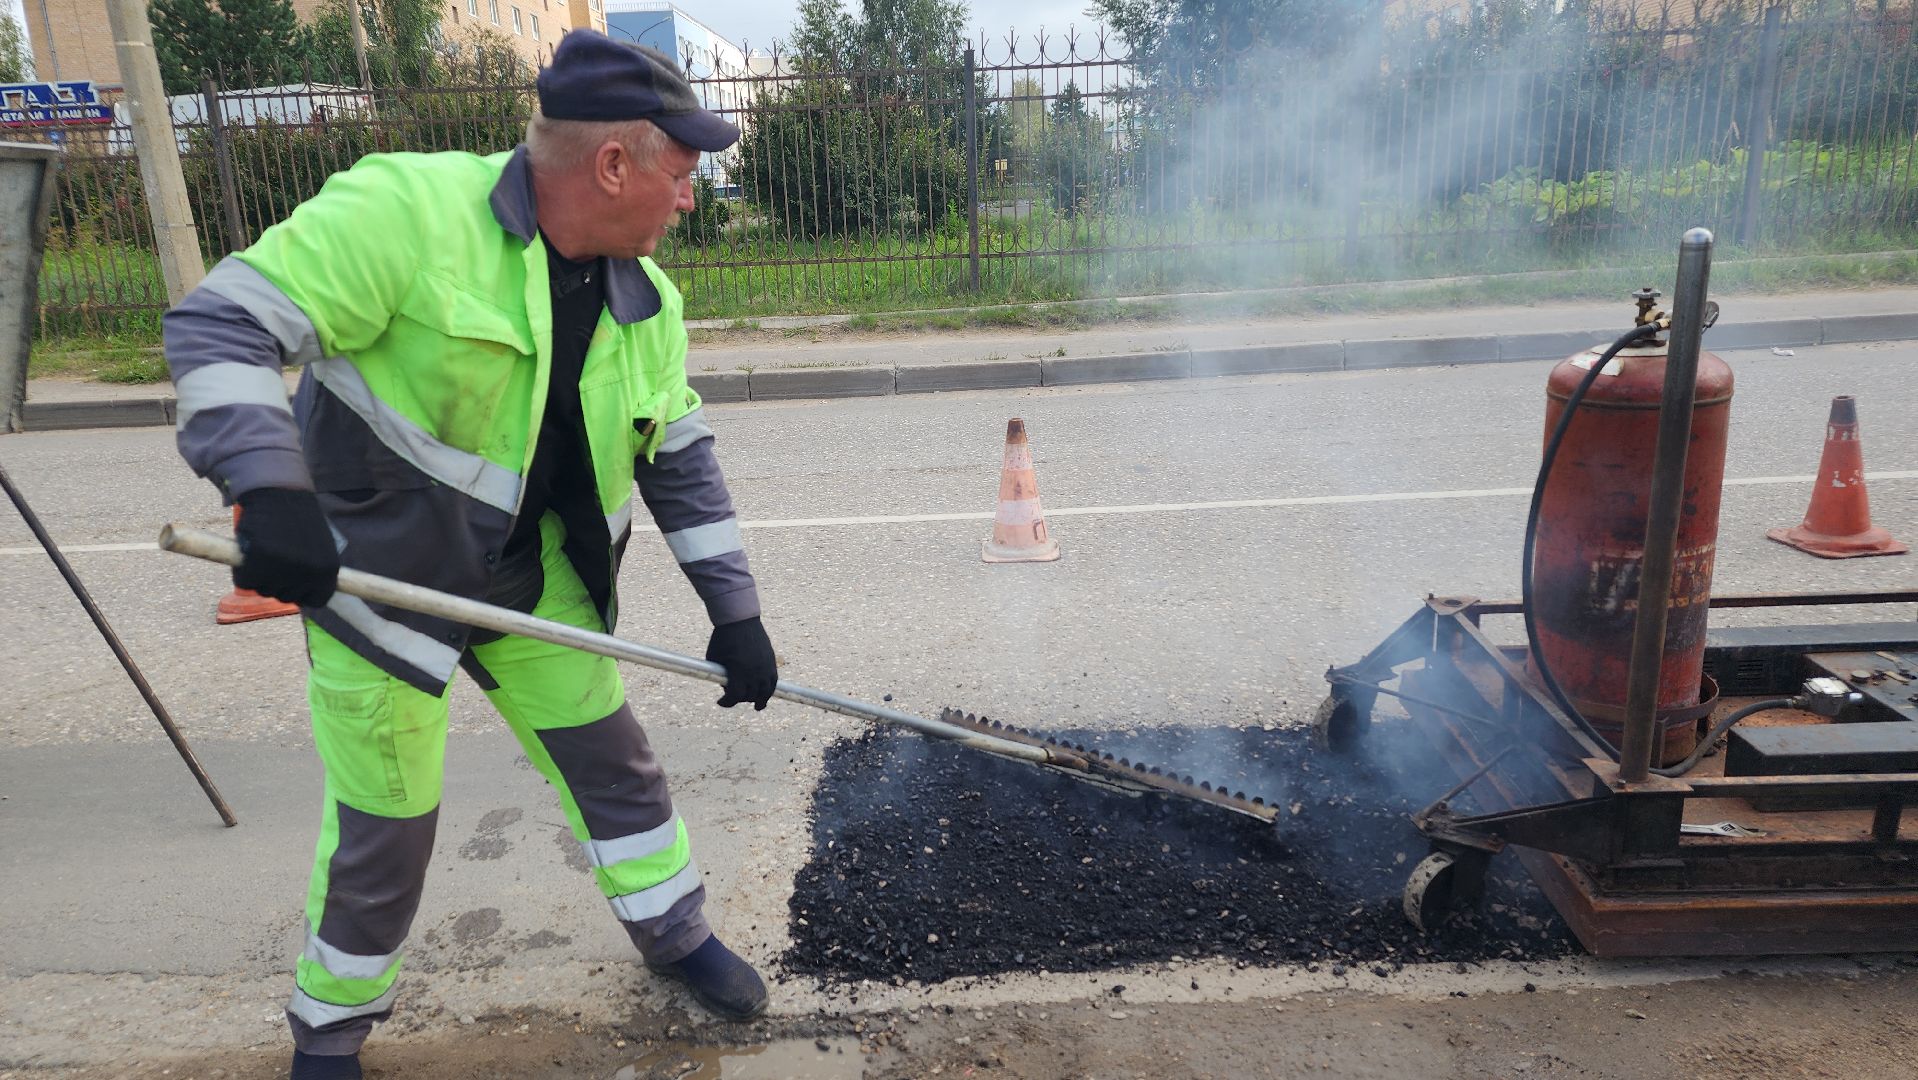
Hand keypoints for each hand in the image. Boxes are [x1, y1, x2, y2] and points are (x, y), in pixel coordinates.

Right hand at [234, 488, 339, 605]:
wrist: (279, 490)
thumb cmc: (297, 519)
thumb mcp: (319, 547)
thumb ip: (315, 572)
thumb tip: (310, 600)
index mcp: (328, 570)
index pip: (317, 600)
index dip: (302, 592)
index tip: (293, 580)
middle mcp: (309, 573)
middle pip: (286, 597)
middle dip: (277, 582)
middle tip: (275, 556)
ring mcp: (284, 568)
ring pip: (264, 590)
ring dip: (259, 575)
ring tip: (265, 549)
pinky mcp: (259, 560)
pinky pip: (244, 580)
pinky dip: (242, 570)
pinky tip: (249, 550)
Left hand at [705, 616, 776, 709]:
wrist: (740, 619)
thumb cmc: (723, 638)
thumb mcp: (714, 658)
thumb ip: (720, 675)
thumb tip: (726, 687)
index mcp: (739, 671)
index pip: (735, 696)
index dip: (727, 702)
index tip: (720, 702)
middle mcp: (754, 671)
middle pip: (749, 695)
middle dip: (740, 699)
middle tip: (733, 697)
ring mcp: (765, 666)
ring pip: (765, 691)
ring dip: (760, 700)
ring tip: (757, 706)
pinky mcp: (771, 660)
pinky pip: (773, 681)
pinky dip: (770, 690)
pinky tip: (765, 695)